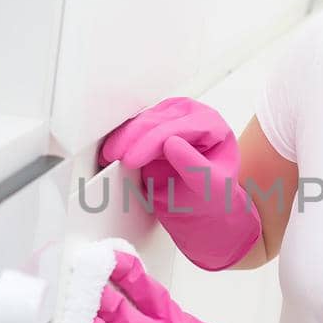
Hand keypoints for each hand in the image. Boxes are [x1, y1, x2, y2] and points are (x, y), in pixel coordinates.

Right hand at [96, 98, 260, 270]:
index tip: (132, 160)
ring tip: (109, 156)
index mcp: (211, 124)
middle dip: (131, 140)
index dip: (151, 143)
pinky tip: (112, 152)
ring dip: (123, 139)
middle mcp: (190, 116)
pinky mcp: (153, 127)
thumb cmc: (213, 195)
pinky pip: (134, 130)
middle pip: (155, 121)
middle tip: (114, 158)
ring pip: (140, 123)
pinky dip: (122, 141)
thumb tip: (170, 144)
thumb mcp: (212, 186)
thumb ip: (194, 165)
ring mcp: (170, 118)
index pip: (177, 128)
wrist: (204, 206)